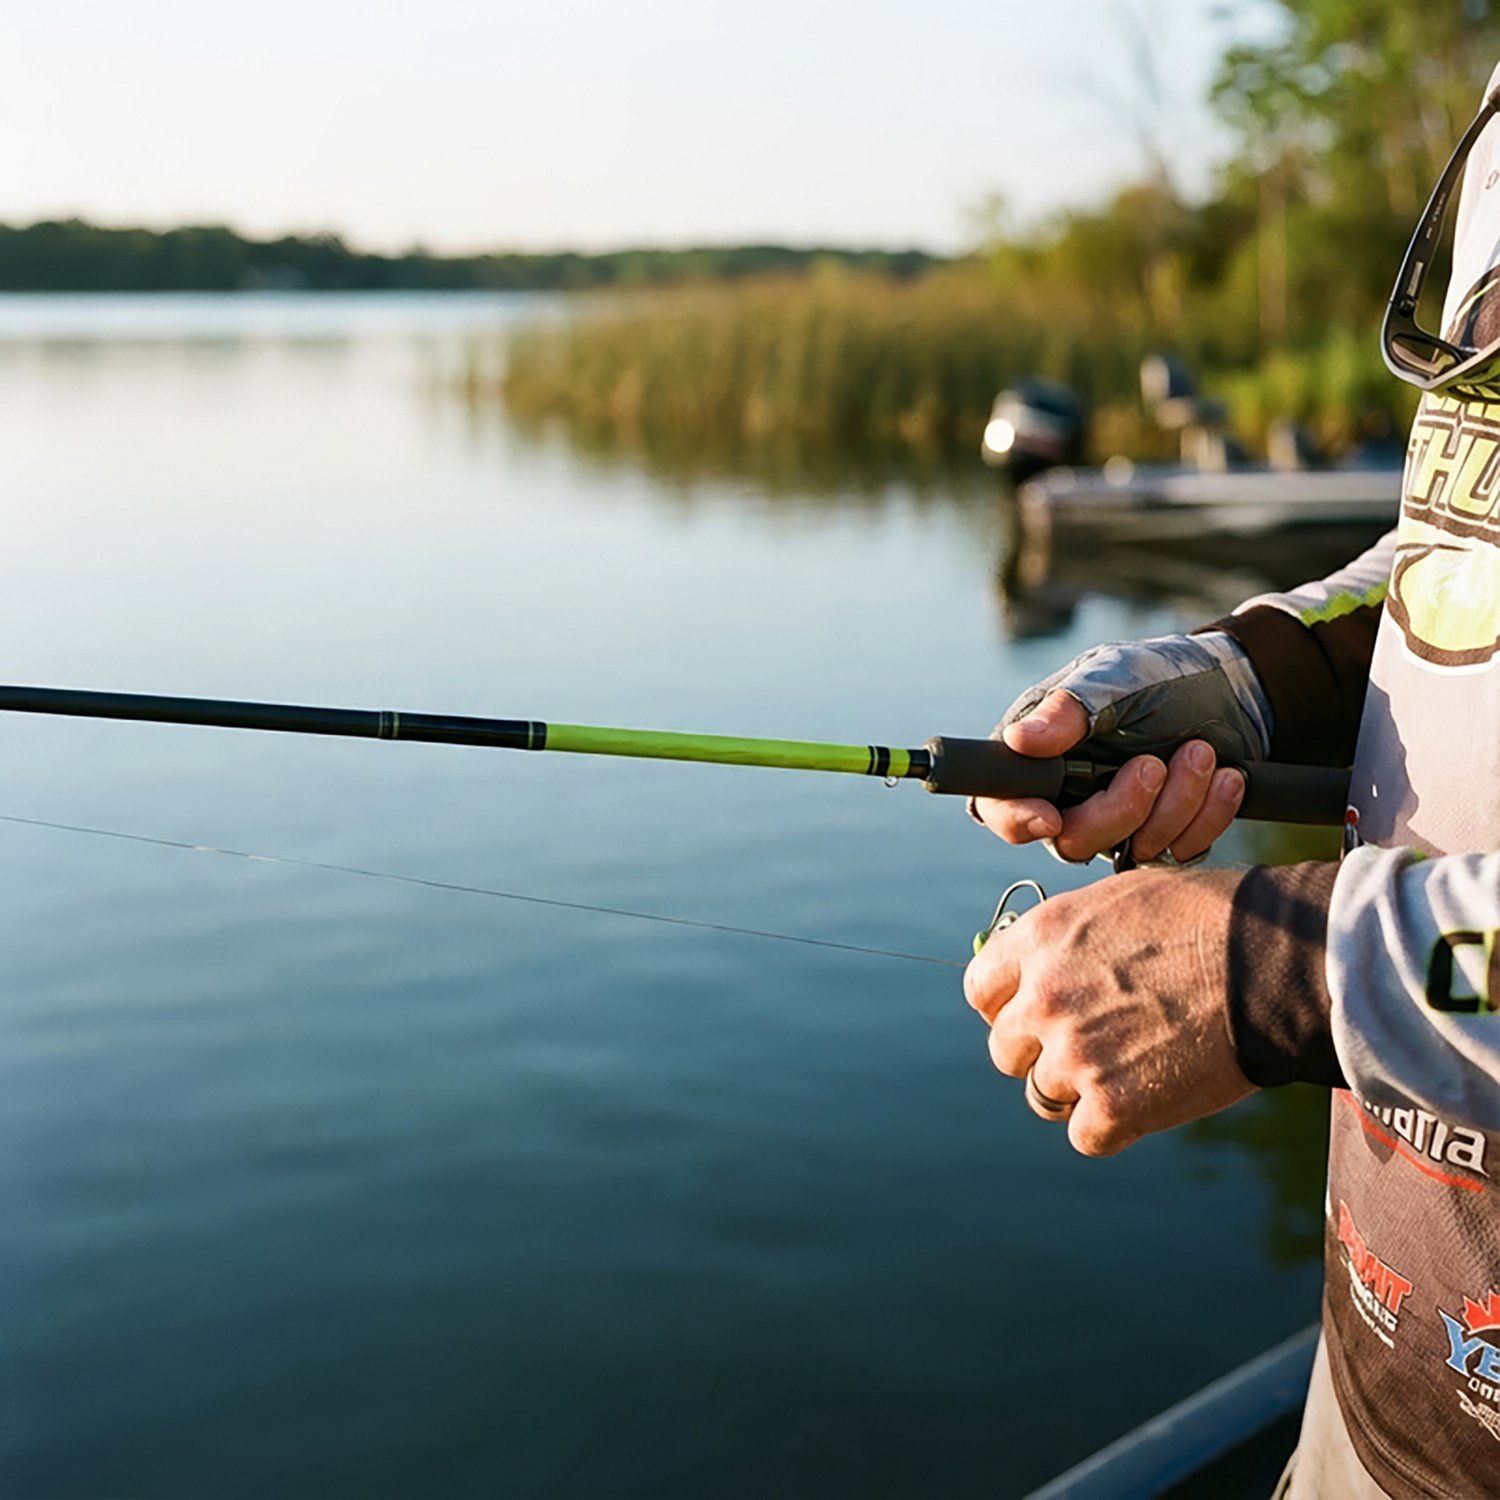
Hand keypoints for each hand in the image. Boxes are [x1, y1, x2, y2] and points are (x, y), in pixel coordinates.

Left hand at [963, 868, 1255, 1155]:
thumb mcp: (1116, 902)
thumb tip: (1039, 968)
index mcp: (1038, 941)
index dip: (1006, 1007)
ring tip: (1132, 1067)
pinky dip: (1114, 1126)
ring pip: (1045, 1095)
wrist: (1272, 962)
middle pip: (1006, 1050)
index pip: (980, 990)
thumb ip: (1066, 939)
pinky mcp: (1115, 1106)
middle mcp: (1043, 999)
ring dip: (1080, 1090)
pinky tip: (1150, 1096)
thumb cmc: (1207, 919)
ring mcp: (1075, 1056)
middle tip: (1090, 1046)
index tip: (1032, 1015)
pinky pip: (1086, 1135)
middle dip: (1041, 1052)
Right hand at [973, 690, 1246, 861]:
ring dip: (1177, 804)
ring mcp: (1118, 824)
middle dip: (1120, 809)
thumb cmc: (1156, 675)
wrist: (1231, 687)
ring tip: (1201, 752)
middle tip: (1154, 764)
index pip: (1001, 807)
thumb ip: (1067, 710)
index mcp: (1038, 759)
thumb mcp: (1112, 678)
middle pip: (1071, 842)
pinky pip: (1181, 852)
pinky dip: (1209, 816)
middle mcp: (1069, 800)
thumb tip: (1018, 741)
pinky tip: (1227, 777)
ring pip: (1132, 852)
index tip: (1051, 817)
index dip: (1018, 820)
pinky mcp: (1164, 836)